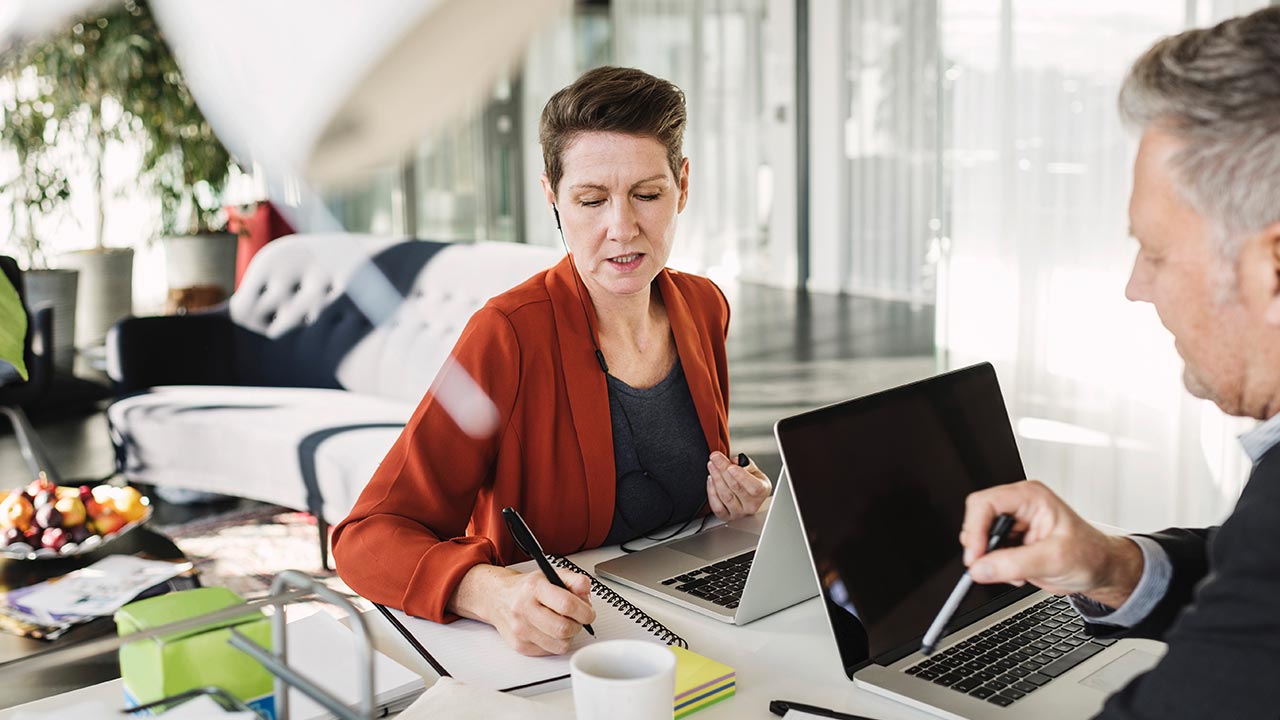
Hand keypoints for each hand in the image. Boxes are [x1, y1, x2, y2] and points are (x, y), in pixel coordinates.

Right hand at [450, 564, 595, 655]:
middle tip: (578, 619)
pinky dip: (556, 643)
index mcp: (534, 588)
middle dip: (578, 625)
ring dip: (569, 636)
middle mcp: (524, 609)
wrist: (497, 598)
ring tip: (564, 624)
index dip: (584, 611)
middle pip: (563, 628)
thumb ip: (574, 580)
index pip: (567, 604)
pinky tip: (551, 631)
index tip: (589, 612)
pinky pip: (550, 651)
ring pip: (560, 645)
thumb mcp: (551, 574)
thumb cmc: (526, 588)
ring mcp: (520, 630)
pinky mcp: (520, 646)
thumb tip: (586, 593)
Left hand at [706, 451, 770, 520]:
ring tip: (712, 465)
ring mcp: (739, 513)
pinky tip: (711, 480)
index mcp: (762, 491)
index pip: (754, 487)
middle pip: (736, 488)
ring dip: (716, 478)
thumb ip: (745, 463)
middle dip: (723, 470)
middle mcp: (752, 505)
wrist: (746, 493)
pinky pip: (717, 506)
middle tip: (715, 458)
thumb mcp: (753, 469)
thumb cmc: (750, 480)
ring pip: (726, 496)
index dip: (741, 476)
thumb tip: (735, 462)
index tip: (731, 466)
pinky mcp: (726, 517)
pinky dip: (712, 492)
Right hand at [960, 480, 1143, 607]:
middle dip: (980, 546)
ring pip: (980, 538)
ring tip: (1012, 571)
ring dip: (990, 559)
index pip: (986, 503)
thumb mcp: (1054, 560)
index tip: (976, 554)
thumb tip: (981, 568)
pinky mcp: (1012, 541)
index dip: (975, 528)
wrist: (1101, 570)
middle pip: (978, 518)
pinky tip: (1016, 573)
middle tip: (985, 566)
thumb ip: (1014, 564)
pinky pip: (988, 553)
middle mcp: (1019, 507)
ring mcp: (1014, 524)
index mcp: (1030, 498)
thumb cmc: (1091, 555)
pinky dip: (996, 567)